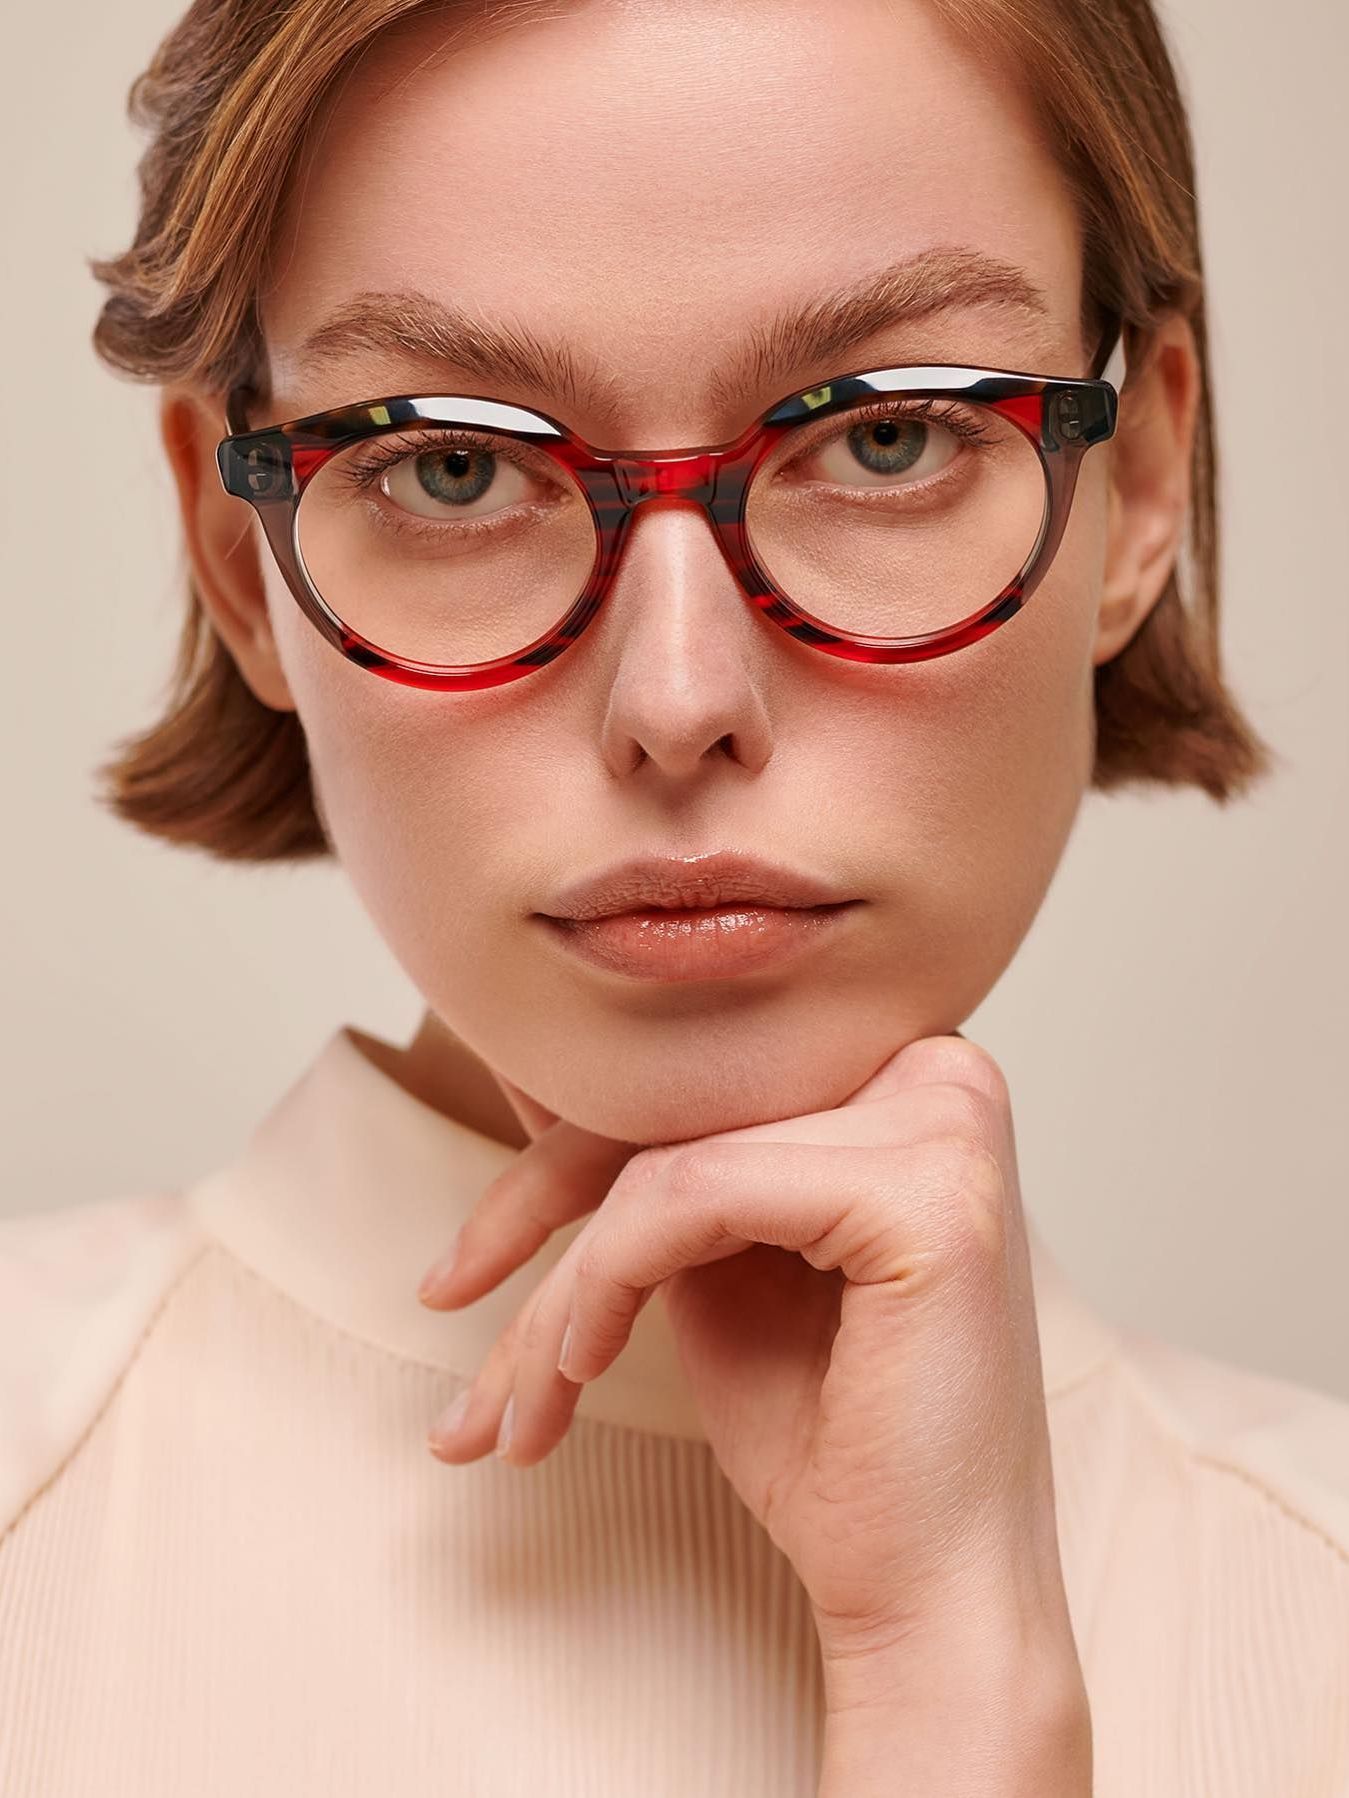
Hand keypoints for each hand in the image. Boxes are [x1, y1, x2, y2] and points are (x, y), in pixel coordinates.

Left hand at [419, 1034, 1082, 1699]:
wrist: (927, 1598)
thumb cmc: (829, 1442)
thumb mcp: (717, 1269)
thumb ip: (659, 1163)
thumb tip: (534, 1065)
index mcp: (903, 1077)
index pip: (691, 1076)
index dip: (560, 1158)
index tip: (464, 1254)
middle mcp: (937, 1072)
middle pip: (674, 1103)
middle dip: (532, 1207)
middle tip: (446, 1296)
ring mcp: (943, 1123)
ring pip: (667, 1159)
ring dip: (562, 1287)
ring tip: (521, 1406)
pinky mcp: (922, 1189)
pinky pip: (696, 1193)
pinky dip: (609, 1280)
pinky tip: (584, 1369)